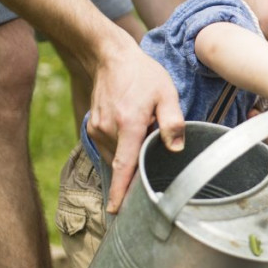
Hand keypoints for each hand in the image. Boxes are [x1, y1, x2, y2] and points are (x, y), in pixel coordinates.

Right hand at [86, 43, 184, 211]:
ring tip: (142, 129)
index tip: (116, 211)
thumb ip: (173, 122)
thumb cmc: (143, 75)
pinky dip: (121, 145)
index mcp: (128, 124)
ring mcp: (97, 128)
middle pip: (124, 161)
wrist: (111, 57)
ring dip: (129, 152)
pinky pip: (108, 146)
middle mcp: (108, 129)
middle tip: (150, 155)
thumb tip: (176, 149)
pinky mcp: (92, 126)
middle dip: (137, 166)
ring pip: (116, 154)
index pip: (124, 166)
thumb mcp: (167, 94)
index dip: (120, 191)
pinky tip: (131, 129)